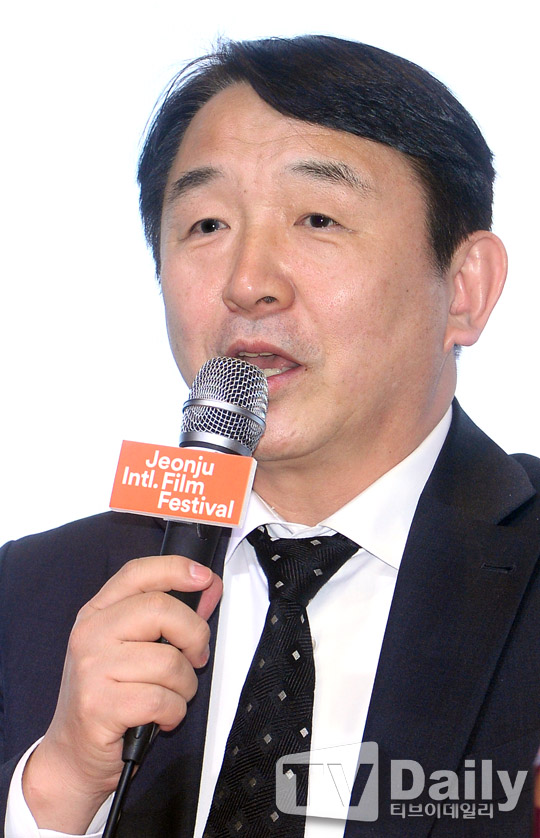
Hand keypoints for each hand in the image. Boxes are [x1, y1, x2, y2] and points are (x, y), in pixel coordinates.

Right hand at [22, 554, 222, 832]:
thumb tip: (209, 587)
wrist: (72, 756)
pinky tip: (161, 718)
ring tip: (171, 697)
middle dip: (194, 634)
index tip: (205, 577)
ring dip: (185, 685)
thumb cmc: (110, 697)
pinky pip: (161, 699)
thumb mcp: (132, 648)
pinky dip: (173, 712)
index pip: (138, 573)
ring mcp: (92, 669)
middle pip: (160, 609)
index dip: (176, 569)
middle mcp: (90, 634)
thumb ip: (168, 617)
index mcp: (97, 613)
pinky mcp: (99, 706)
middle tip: (197, 657)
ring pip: (169, 661)